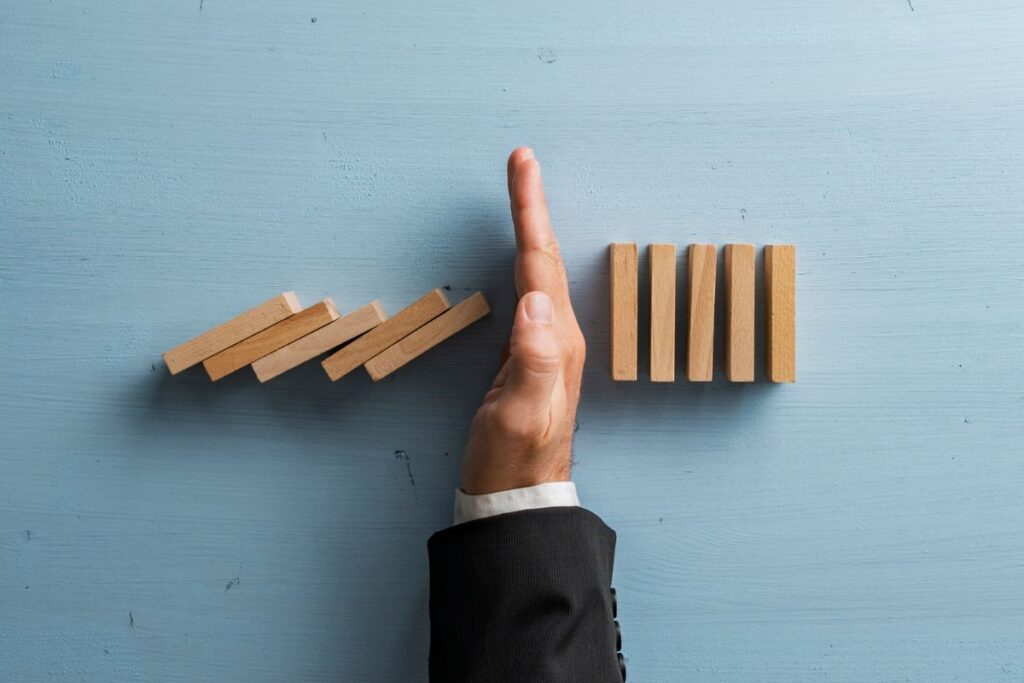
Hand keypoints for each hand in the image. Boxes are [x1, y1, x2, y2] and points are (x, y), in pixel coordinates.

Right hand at [462, 148, 585, 493]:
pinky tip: (521, 254)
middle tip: (522, 160)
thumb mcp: (520, 413)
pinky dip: (522, 259)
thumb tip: (535, 299)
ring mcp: (547, 343)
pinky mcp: (531, 353)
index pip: (540, 261)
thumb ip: (532, 359)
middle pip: (544, 256)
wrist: (517, 495)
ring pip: (538, 269)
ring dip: (530, 226)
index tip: (523, 164)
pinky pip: (529, 291)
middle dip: (532, 205)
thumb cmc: (512, 458)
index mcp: (556, 339)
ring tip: (522, 190)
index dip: (530, 210)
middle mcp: (558, 334)